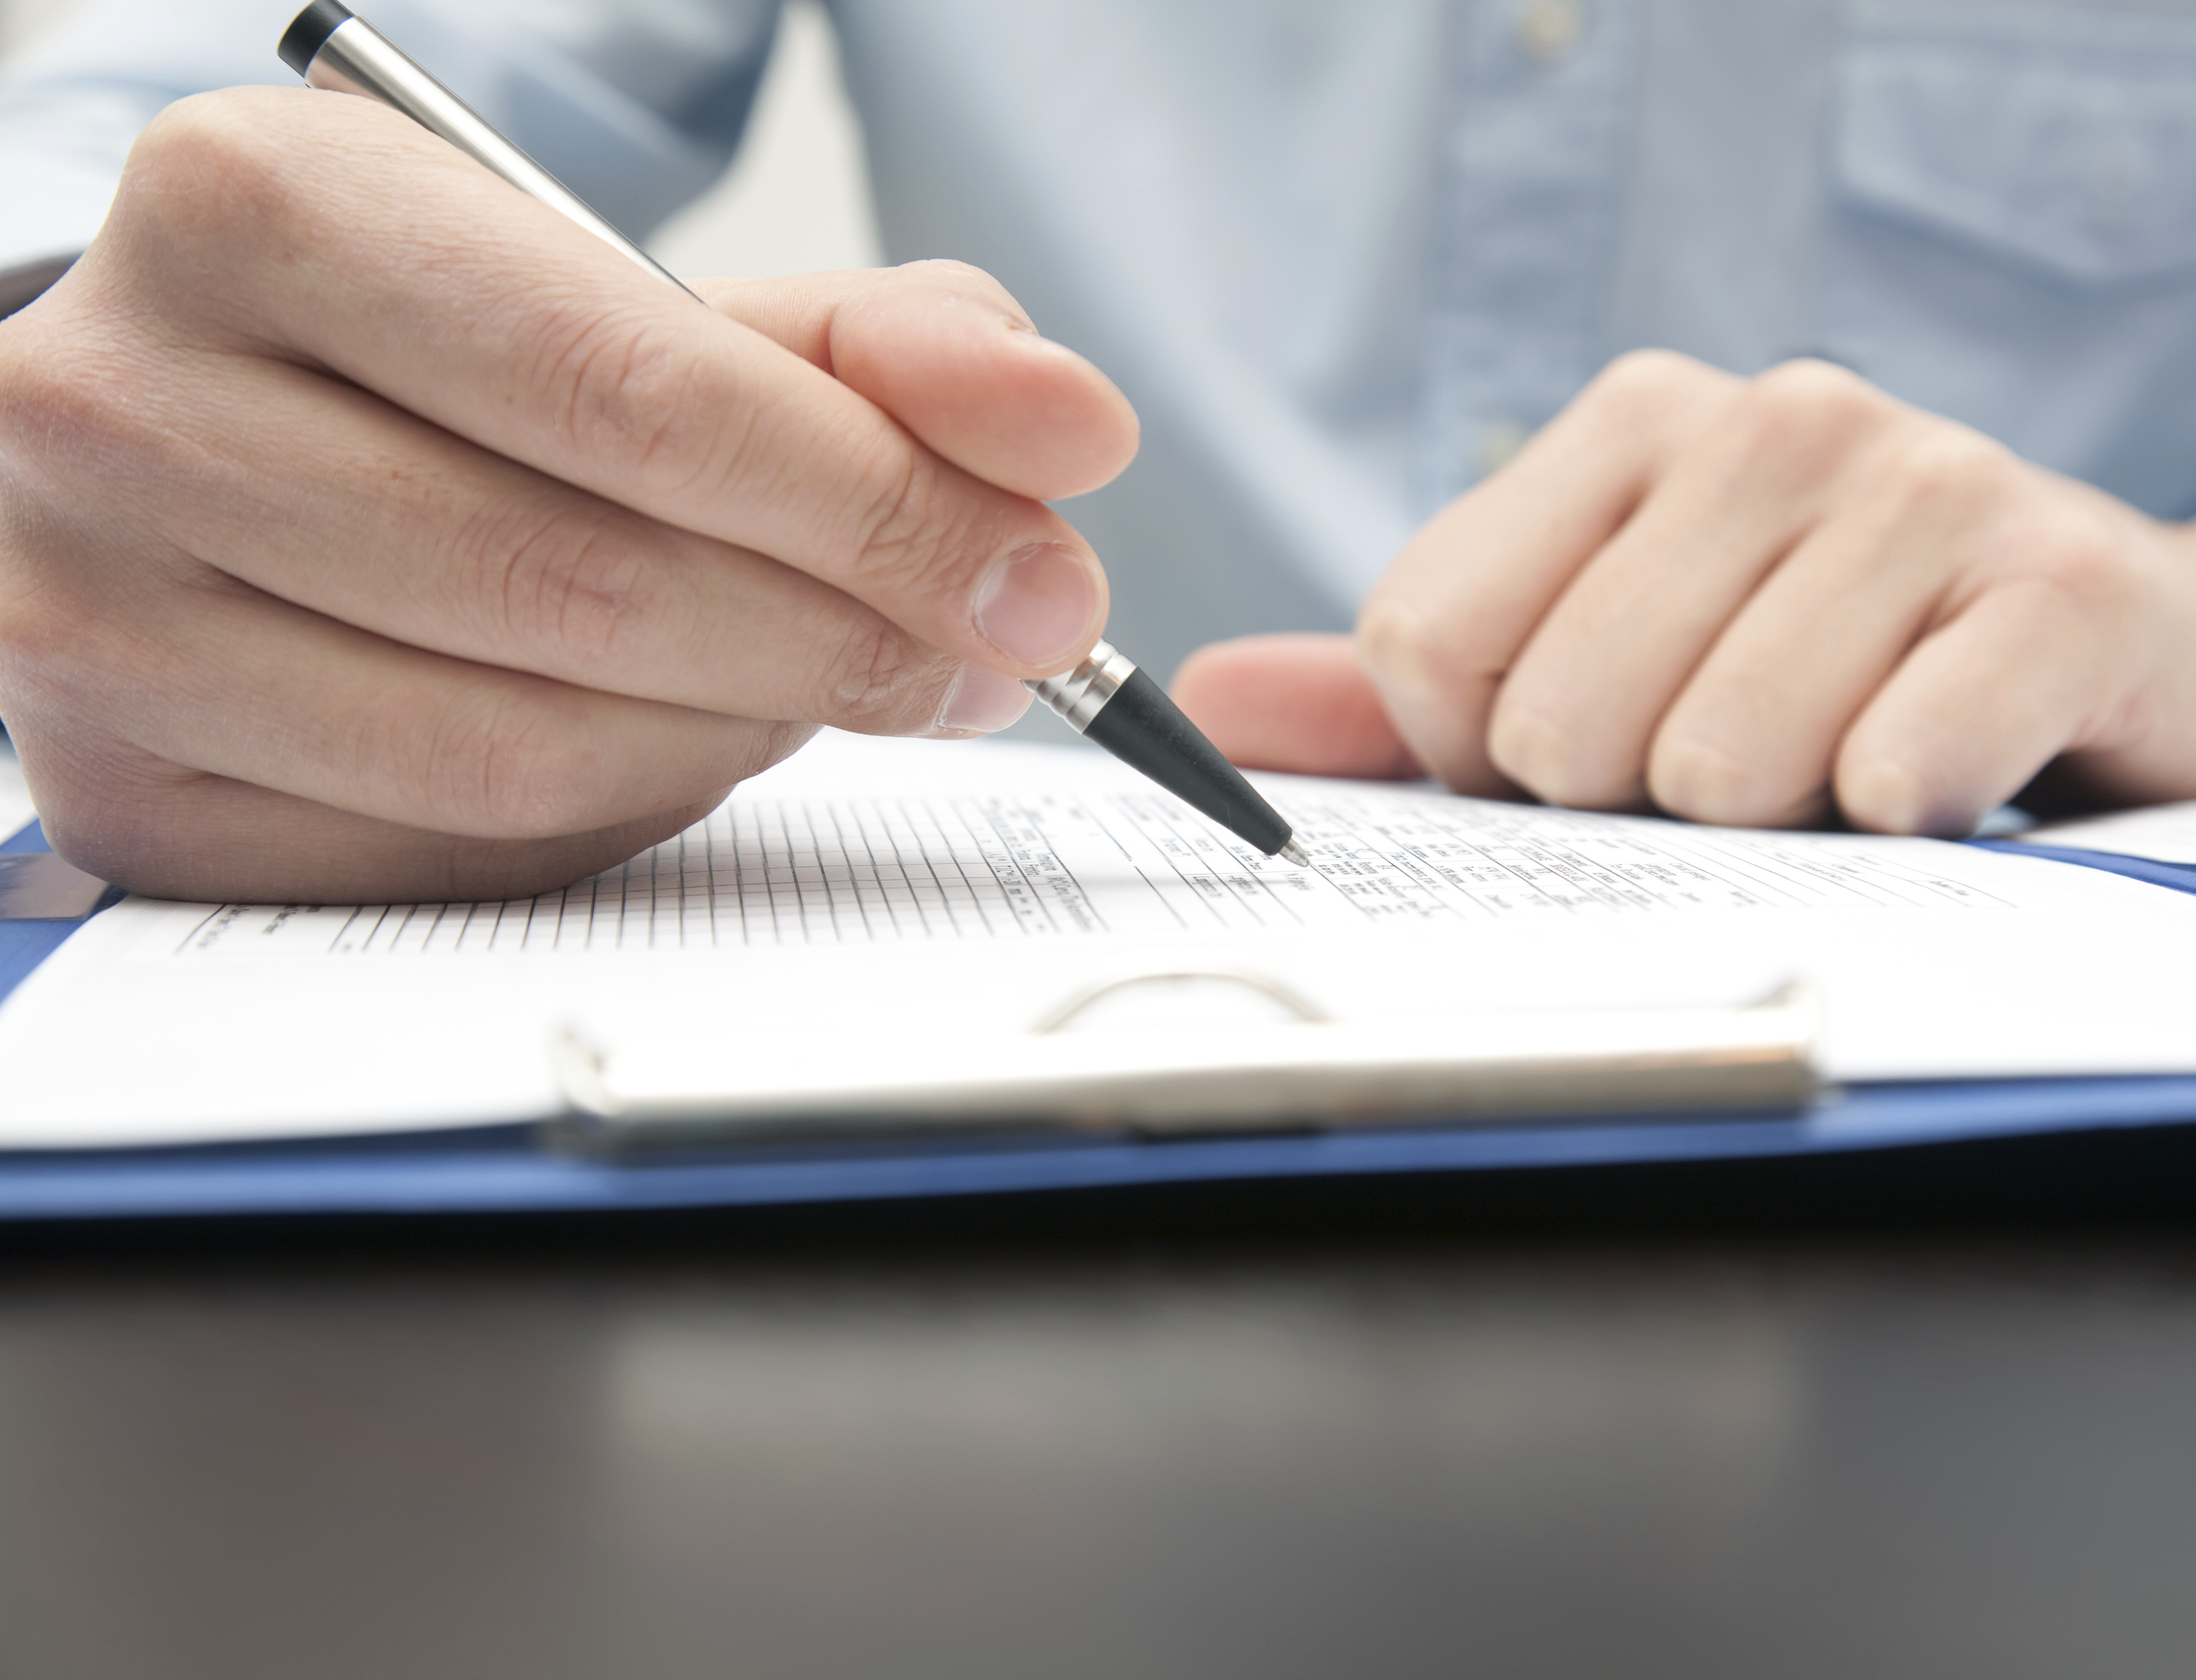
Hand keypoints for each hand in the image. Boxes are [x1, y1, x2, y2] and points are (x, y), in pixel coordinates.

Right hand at [0, 88, 1136, 901]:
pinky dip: (617, 814)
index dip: (880, 510)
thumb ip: (881, 346)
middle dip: (841, 642)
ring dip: (737, 737)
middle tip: (976, 660)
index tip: (1039, 583)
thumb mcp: (657, 300)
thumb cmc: (454, 361)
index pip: (640, 395)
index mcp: (270, 210)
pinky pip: (452, 853)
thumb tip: (1074, 430)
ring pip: (525, 746)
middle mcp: (135, 403)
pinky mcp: (133, 791)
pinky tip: (665, 741)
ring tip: (810, 683)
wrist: (210, 439)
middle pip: (587, 584)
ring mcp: (102, 615)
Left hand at [1176, 353, 2195, 829]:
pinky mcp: (2063, 580)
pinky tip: (1949, 770)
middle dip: (1642, 802)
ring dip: (1780, 820)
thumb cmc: (1837, 670)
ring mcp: (1924, 483)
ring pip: (1718, 763)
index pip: (1425, 645)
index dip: (1491, 755)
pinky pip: (1898, 762)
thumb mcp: (1610, 664)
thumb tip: (1209, 701)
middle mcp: (1770, 418)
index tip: (1602, 745)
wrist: (2122, 657)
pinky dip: (1907, 813)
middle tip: (1756, 759)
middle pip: (1561, 724)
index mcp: (1630, 424)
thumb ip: (1412, 692)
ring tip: (1858, 757)